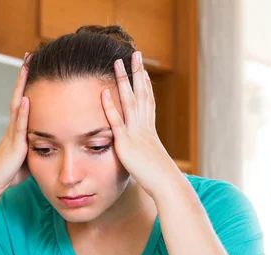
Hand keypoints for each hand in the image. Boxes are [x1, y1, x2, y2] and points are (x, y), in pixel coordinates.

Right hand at [0, 54, 30, 198]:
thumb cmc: (11, 173)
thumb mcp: (30, 157)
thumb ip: (39, 148)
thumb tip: (54, 146)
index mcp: (18, 129)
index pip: (24, 101)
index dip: (27, 84)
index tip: (32, 67)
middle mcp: (14, 127)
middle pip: (20, 95)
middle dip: (24, 76)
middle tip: (29, 56)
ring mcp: (13, 133)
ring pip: (18, 104)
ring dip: (22, 85)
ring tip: (26, 67)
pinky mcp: (15, 144)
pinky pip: (19, 124)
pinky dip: (23, 111)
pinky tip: (27, 97)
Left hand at [101, 51, 181, 199]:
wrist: (166, 185)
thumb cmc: (161, 180)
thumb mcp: (152, 163)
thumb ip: (146, 157)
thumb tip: (146, 159)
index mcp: (150, 132)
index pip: (148, 103)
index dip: (146, 85)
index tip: (143, 71)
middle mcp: (145, 128)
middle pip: (142, 94)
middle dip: (138, 73)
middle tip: (135, 54)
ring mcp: (136, 134)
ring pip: (130, 101)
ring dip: (124, 81)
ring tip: (117, 62)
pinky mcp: (126, 144)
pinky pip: (116, 122)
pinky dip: (110, 106)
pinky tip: (104, 92)